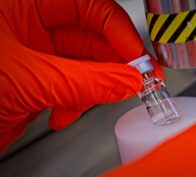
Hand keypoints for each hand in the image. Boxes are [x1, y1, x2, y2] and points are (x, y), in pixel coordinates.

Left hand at [0, 0, 163, 152]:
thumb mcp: (29, 79)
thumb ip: (86, 81)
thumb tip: (128, 81)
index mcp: (23, 4)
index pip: (90, 6)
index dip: (119, 33)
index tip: (138, 60)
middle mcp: (31, 23)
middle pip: (92, 37)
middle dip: (113, 65)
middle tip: (134, 83)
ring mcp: (36, 52)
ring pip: (85, 65)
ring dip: (94, 89)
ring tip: (91, 103)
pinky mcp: (38, 79)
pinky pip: (72, 86)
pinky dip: (75, 103)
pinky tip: (64, 113)